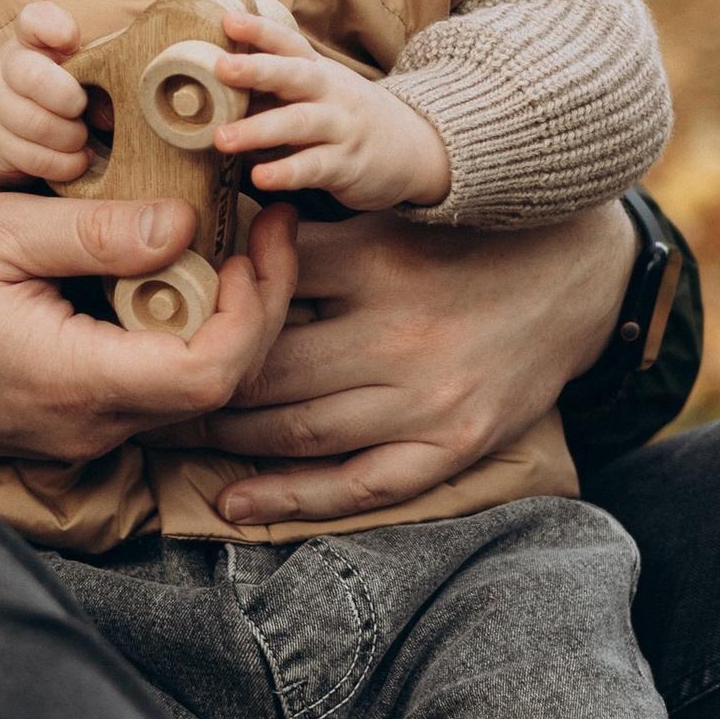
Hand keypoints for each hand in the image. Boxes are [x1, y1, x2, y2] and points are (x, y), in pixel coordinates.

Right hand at [0, 1, 89, 193]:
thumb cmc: (44, 94)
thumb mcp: (66, 73)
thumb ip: (95, 77)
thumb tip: (110, 112)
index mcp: (28, 42)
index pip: (34, 20)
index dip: (53, 27)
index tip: (71, 40)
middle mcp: (5, 69)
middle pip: (33, 77)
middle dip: (68, 98)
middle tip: (81, 108)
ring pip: (36, 124)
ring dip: (70, 137)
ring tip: (80, 138)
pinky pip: (34, 159)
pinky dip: (64, 164)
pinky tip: (76, 159)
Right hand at [0, 192, 298, 460]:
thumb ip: (93, 231)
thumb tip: (188, 222)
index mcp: (72, 380)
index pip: (211, 369)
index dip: (260, 303)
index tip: (265, 230)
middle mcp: (87, 422)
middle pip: (217, 384)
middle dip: (260, 302)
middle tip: (268, 222)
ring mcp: (77, 430)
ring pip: (188, 388)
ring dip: (225, 316)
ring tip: (233, 237)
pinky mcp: (67, 419)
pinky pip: (149, 385)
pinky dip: (180, 329)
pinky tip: (177, 271)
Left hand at [156, 200, 633, 524]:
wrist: (585, 278)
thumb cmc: (474, 238)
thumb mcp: (397, 214)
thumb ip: (317, 230)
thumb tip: (217, 229)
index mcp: (378, 260)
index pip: (262, 290)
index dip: (198, 305)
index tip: (145, 315)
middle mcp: (396, 332)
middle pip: (263, 368)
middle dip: (191, 382)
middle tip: (134, 387)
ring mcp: (423, 397)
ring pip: (295, 430)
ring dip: (223, 438)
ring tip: (167, 436)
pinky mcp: (449, 445)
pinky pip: (357, 485)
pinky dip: (291, 501)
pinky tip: (235, 504)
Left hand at [208, 1, 450, 212]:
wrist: (414, 148)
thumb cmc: (345, 118)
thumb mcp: (316, 92)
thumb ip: (271, 90)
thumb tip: (209, 89)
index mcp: (317, 71)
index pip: (288, 43)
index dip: (260, 30)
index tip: (227, 20)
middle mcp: (330, 92)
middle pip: (294, 75)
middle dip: (256, 69)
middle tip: (218, 68)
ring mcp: (341, 128)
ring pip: (300, 123)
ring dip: (259, 129)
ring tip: (221, 138)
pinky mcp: (348, 165)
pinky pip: (315, 167)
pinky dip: (287, 172)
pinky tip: (260, 178)